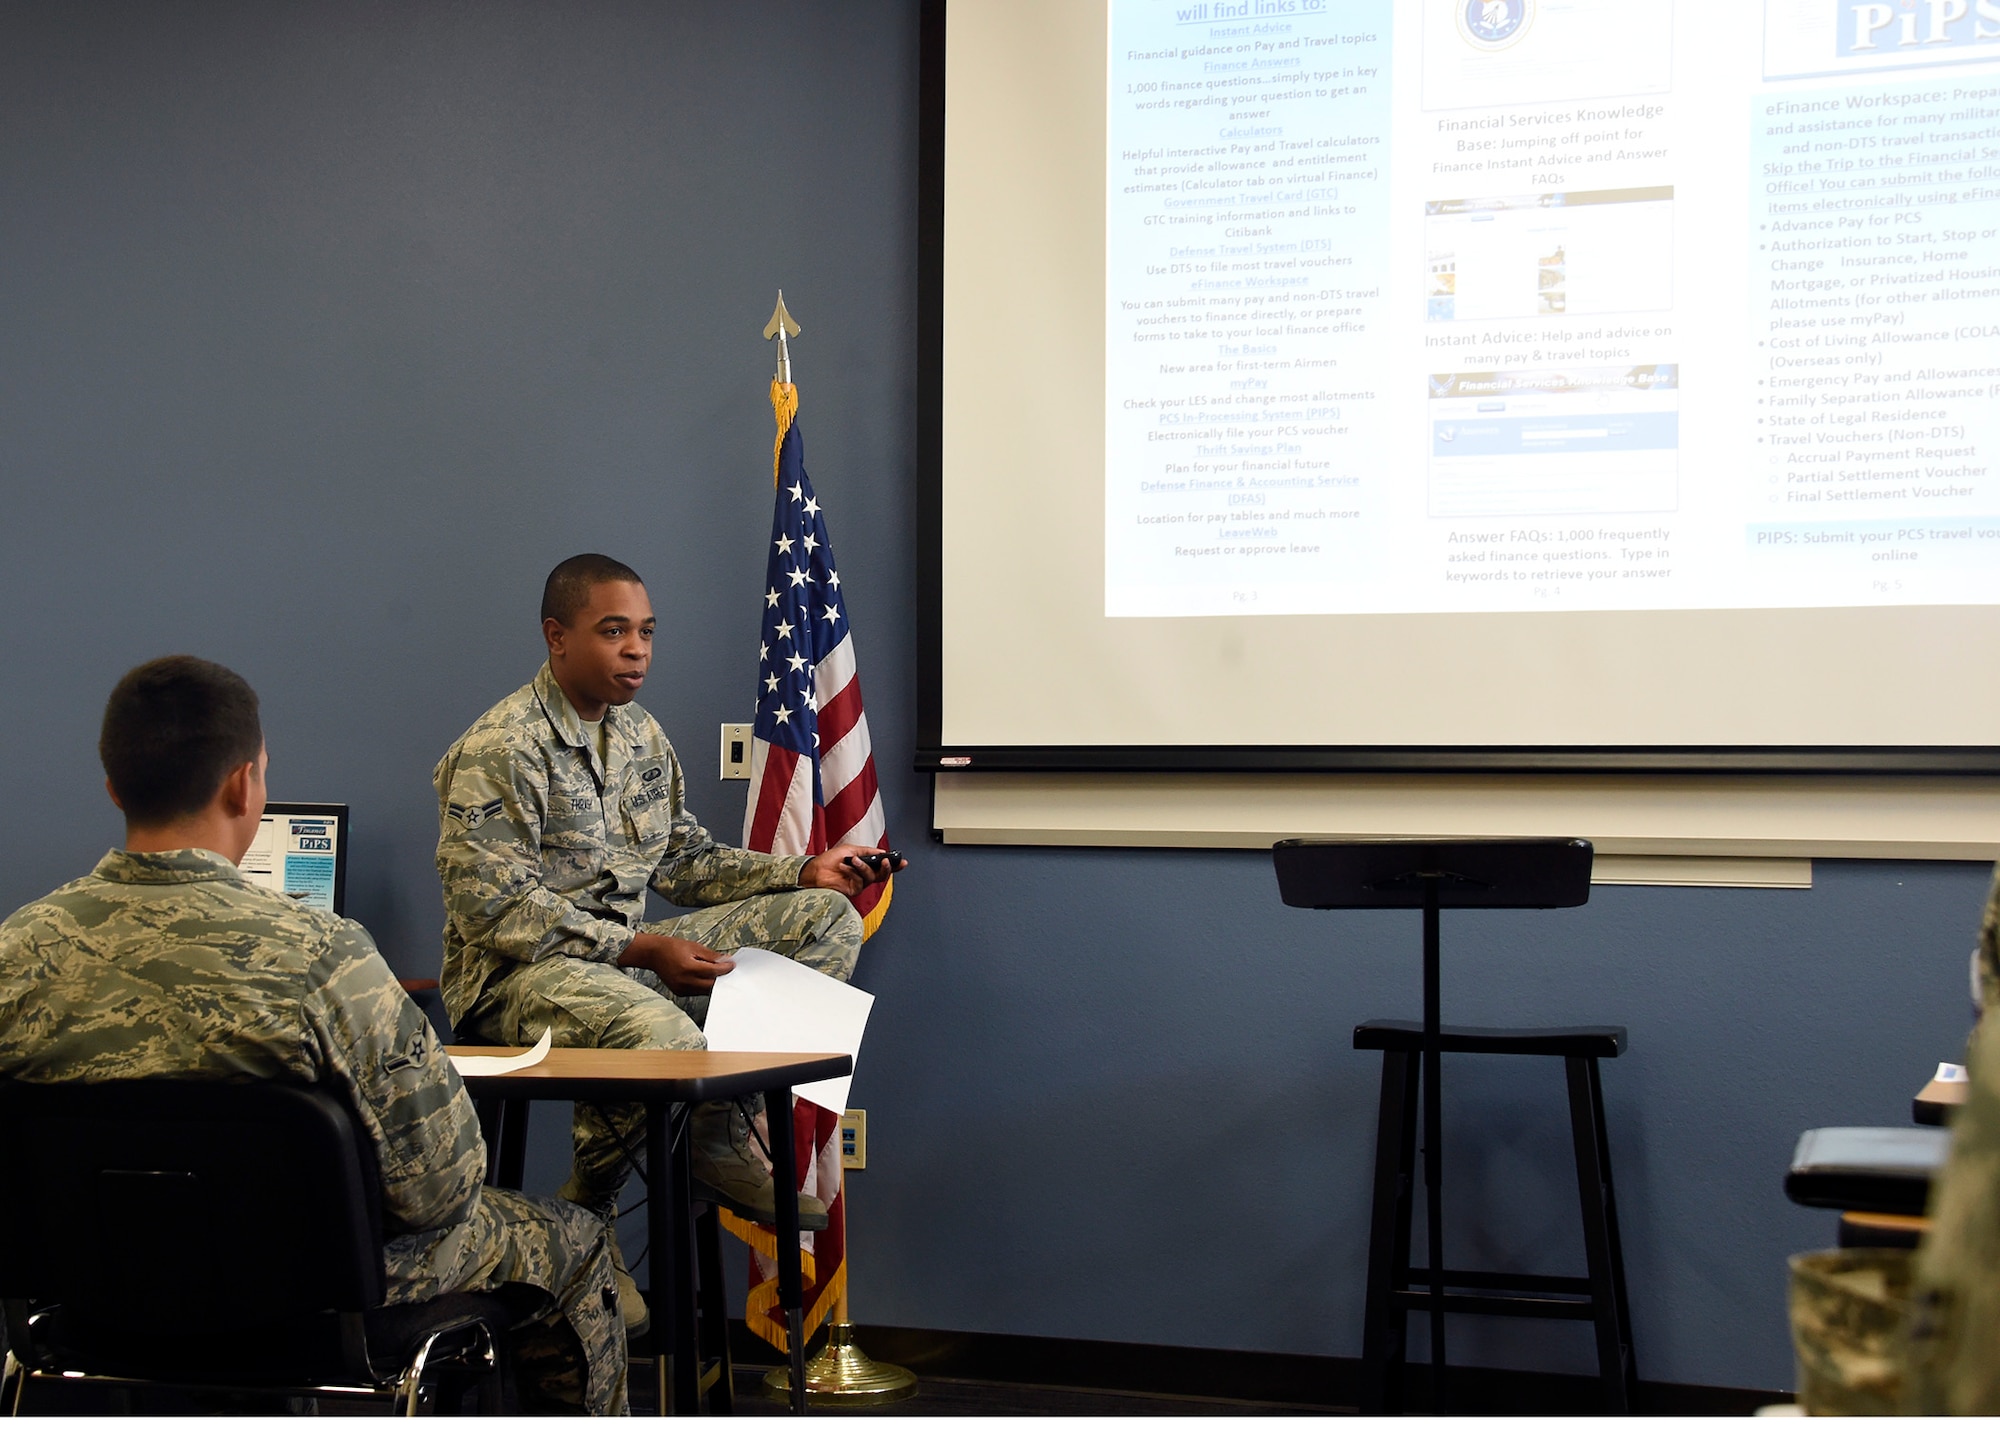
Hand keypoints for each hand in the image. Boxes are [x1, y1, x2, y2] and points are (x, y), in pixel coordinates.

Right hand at [619, 932, 735, 994]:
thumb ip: (711, 956)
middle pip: (711, 985)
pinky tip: (708, 979)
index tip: (733, 965)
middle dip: (722, 979)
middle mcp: (684, 981)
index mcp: (688, 968)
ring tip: (721, 975)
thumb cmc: (672, 948)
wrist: (653, 954)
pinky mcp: (680, 992)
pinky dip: (704, 986)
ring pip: (705, 991)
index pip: (713, 972)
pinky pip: (697, 992)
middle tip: (730, 973)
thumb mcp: (694, 947)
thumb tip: (726, 960)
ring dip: (714, 984)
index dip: (725, 969)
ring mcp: (681, 988)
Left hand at [802, 843, 907, 897]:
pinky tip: (843, 866)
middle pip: (882, 875)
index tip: (903, 862)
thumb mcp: (850, 849)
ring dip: (863, 867)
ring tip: (853, 860)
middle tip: (886, 862)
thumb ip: (867, 851)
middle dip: (887, 868)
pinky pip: (860, 880)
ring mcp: (859, 883)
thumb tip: (882, 852)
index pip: (882, 866)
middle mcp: (864, 875)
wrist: (815, 870)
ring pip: (871, 877)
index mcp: (865, 864)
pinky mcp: (853, 889)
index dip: (894, 865)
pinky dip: (853, 871)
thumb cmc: (829, 860)